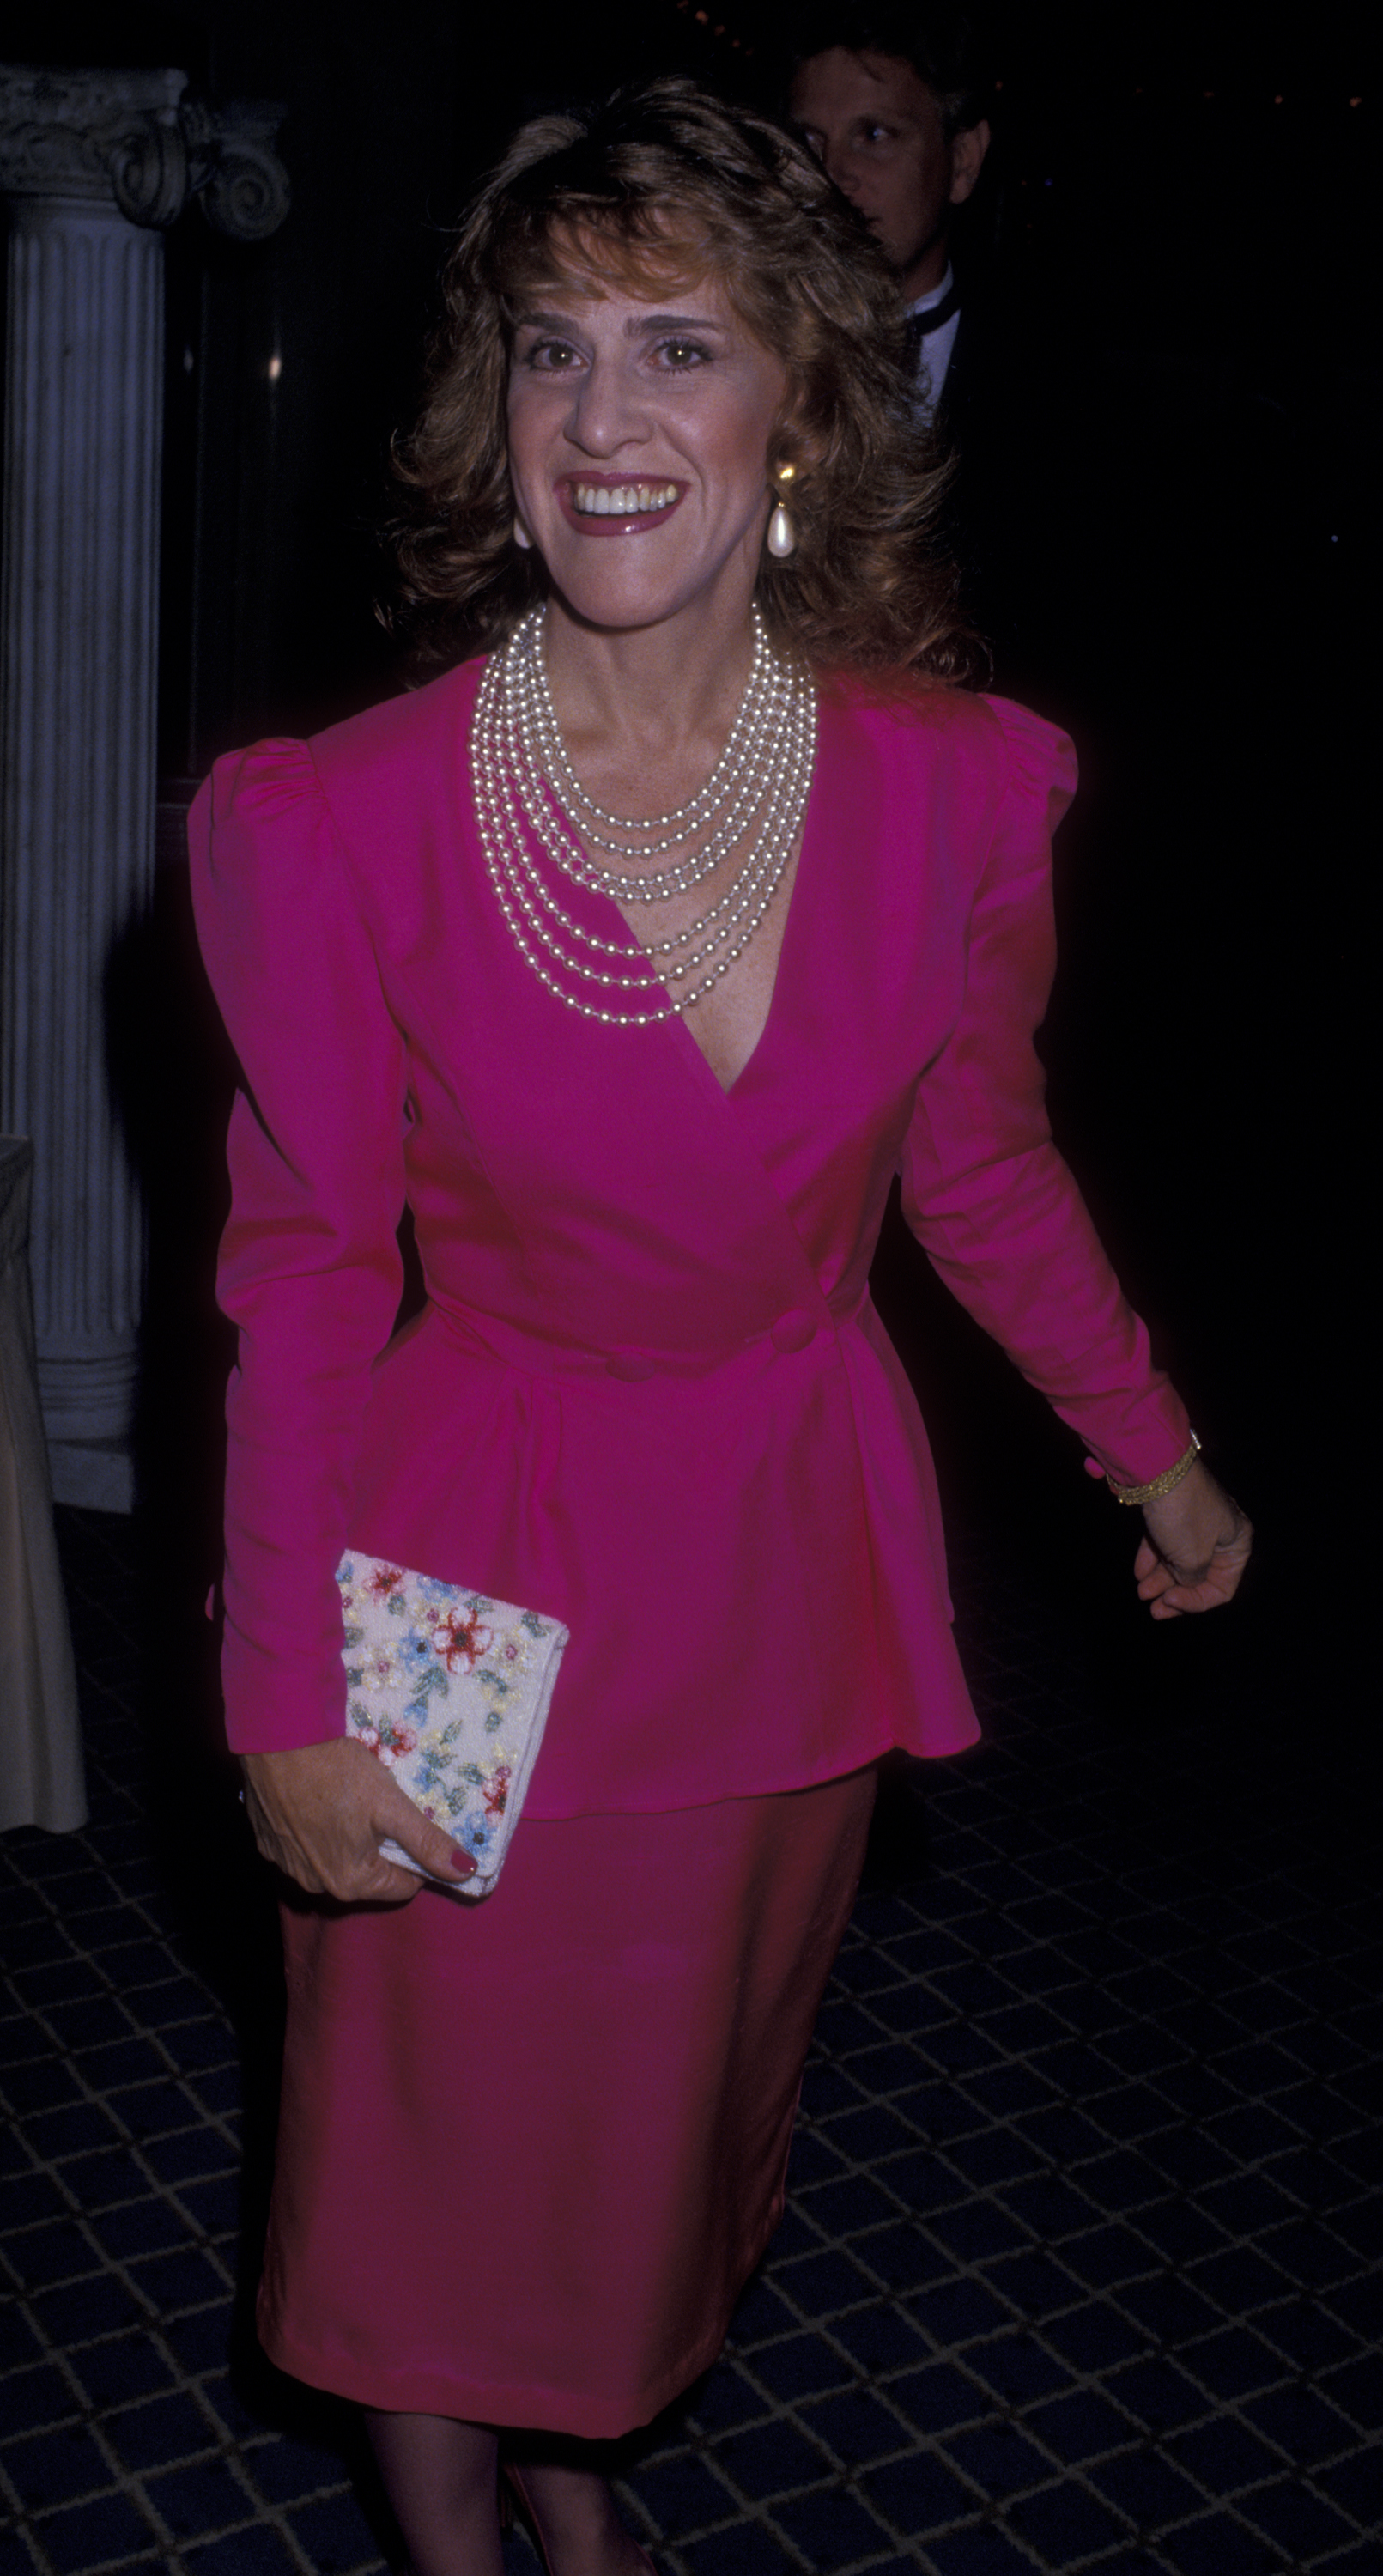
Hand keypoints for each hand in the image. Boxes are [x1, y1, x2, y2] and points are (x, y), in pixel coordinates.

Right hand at [239, 1737, 475, 1901]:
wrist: (275, 1739)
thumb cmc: (338, 1771)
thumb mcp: (391, 1805)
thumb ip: (428, 1842)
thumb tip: (468, 1871)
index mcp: (351, 1882)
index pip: (404, 1885)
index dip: (416, 1856)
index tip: (411, 1823)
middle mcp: (316, 1886)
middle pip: (368, 1875)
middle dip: (381, 1847)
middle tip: (379, 1807)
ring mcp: (287, 1867)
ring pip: (335, 1861)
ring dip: (347, 1840)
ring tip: (348, 1799)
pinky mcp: (267, 1845)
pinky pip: (304, 1848)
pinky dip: (315, 1831)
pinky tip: (317, 1800)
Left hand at [1134, 1458, 1251, 1619]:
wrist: (1158, 1471)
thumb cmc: (1184, 1516)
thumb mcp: (1192, 1558)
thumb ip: (1192, 1579)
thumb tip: (1186, 1584)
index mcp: (1237, 1543)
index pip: (1222, 1587)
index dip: (1196, 1602)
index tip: (1170, 1602)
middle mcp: (1221, 1532)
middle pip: (1199, 1575)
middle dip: (1175, 1593)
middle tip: (1153, 1609)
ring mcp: (1196, 1521)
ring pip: (1179, 1559)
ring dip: (1160, 1579)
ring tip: (1141, 1592)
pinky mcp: (1174, 1512)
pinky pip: (1166, 1542)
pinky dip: (1153, 1558)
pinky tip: (1139, 1572)